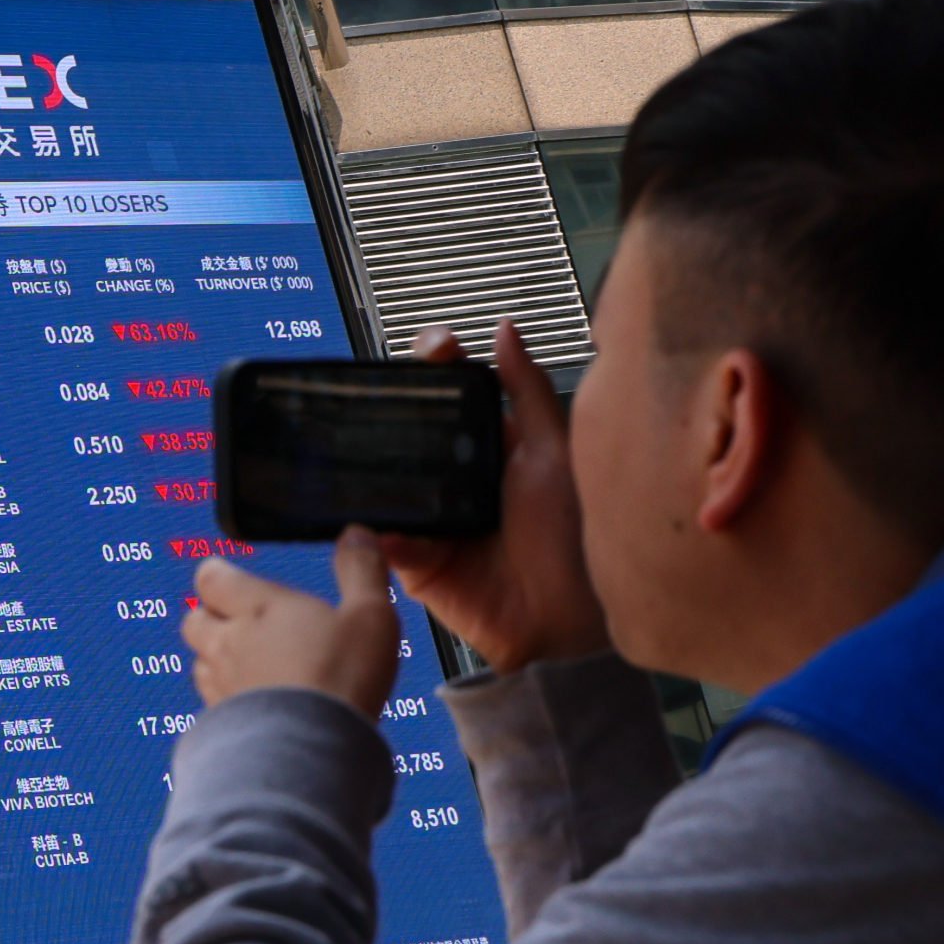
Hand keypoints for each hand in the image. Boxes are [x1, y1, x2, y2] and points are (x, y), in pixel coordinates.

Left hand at [185, 528, 400, 717]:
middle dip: (210, 616)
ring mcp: (221, 686)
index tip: (229, 577)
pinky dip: (226, 697)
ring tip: (246, 663)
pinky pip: (211, 702)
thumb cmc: (341, 677)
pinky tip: (252, 704)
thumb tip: (357, 533)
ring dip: (215, 658)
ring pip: (199, 662)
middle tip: (238, 620)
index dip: (218, 575)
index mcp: (257, 607)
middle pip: (194, 619)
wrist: (311, 749)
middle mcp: (227, 643)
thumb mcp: (370, 614)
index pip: (211, 578)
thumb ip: (361, 570)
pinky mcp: (223, 723)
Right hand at [380, 322, 606, 674]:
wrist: (572, 614)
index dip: (435, 367)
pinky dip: (381, 530)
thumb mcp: (553, 447)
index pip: (449, 396)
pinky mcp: (415, 563)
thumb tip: (504, 329)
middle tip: (386, 388)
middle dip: (392, 409)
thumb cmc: (577, 531)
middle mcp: (457, 480)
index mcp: (490, 447)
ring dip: (375, 467)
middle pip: (409, 433)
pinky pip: (385, 540)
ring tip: (365, 444)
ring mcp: (433, 520)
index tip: (434, 347)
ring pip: (389, 484)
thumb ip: (526, 389)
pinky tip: (382, 517)